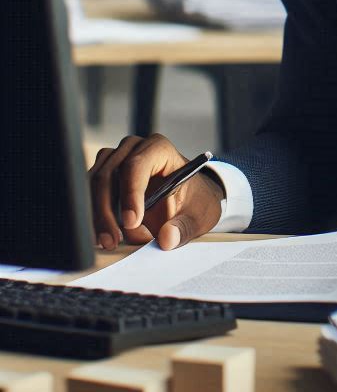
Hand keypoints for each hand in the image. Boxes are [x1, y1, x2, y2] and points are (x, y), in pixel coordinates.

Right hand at [87, 134, 224, 250]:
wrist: (186, 197)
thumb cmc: (191, 201)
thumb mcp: (196, 216)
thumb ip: (183, 228)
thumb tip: (167, 238)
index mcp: (159, 149)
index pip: (136, 165)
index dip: (131, 194)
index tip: (131, 223)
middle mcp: (133, 149)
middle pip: (108, 175)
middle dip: (107, 212)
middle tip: (113, 241)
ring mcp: (114, 159)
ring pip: (93, 185)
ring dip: (96, 216)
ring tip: (109, 243)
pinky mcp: (102, 174)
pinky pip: (86, 193)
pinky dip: (91, 216)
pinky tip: (99, 236)